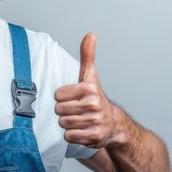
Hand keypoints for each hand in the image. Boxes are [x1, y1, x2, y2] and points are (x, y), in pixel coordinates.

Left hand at [55, 33, 126, 148]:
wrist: (114, 125)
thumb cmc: (96, 99)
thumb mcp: (90, 77)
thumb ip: (87, 56)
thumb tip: (90, 34)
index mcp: (89, 88)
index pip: (58, 95)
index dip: (64, 98)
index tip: (74, 98)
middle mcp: (93, 104)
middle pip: (59, 110)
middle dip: (65, 112)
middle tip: (77, 111)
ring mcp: (94, 121)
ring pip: (63, 124)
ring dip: (69, 124)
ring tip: (80, 121)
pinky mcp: (93, 137)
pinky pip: (69, 136)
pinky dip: (73, 136)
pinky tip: (82, 131)